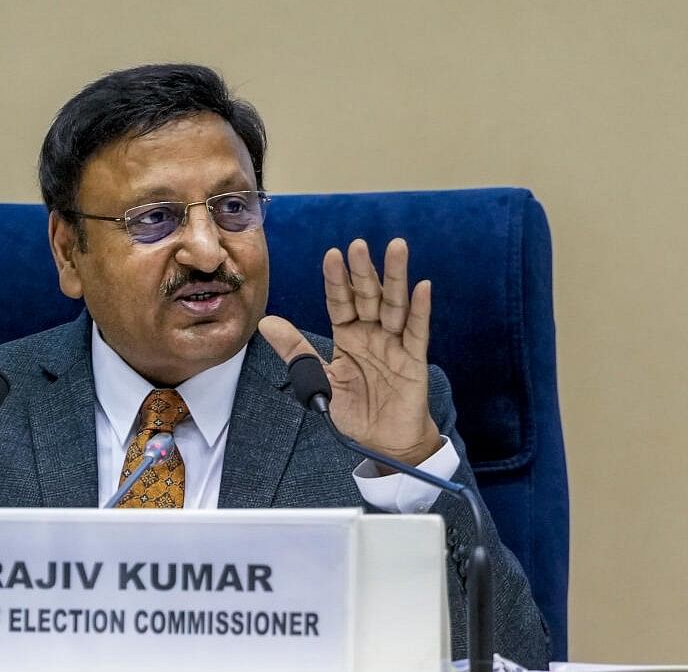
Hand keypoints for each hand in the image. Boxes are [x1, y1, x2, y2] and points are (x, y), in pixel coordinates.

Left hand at [259, 238, 439, 466]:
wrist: (383, 442)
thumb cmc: (355, 410)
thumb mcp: (320, 380)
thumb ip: (296, 351)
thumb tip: (266, 322)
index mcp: (348, 335)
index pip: (341, 301)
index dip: (337, 280)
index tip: (332, 255)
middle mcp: (372, 333)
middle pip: (368, 296)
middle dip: (363, 271)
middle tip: (358, 245)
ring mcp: (394, 344)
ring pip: (395, 304)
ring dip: (395, 277)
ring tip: (396, 248)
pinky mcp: (414, 359)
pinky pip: (417, 331)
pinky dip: (420, 309)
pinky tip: (421, 286)